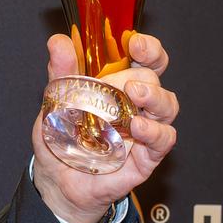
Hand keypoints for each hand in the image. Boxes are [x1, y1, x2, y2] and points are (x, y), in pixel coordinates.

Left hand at [30, 31, 178, 222]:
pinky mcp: (147, 156)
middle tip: (123, 83)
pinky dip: (155, 131)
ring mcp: (144, 130)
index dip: (148, 48)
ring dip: (156, 97)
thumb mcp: (54, 103)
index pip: (145, 59)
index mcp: (118, 85)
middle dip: (140, 77)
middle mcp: (136, 104)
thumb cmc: (61, 139)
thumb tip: (59, 42)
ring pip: (168, 105)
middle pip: (154, 79)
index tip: (137, 44)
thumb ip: (61, 73)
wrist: (56, 181)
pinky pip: (164, 139)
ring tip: (136, 95)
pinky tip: (138, 127)